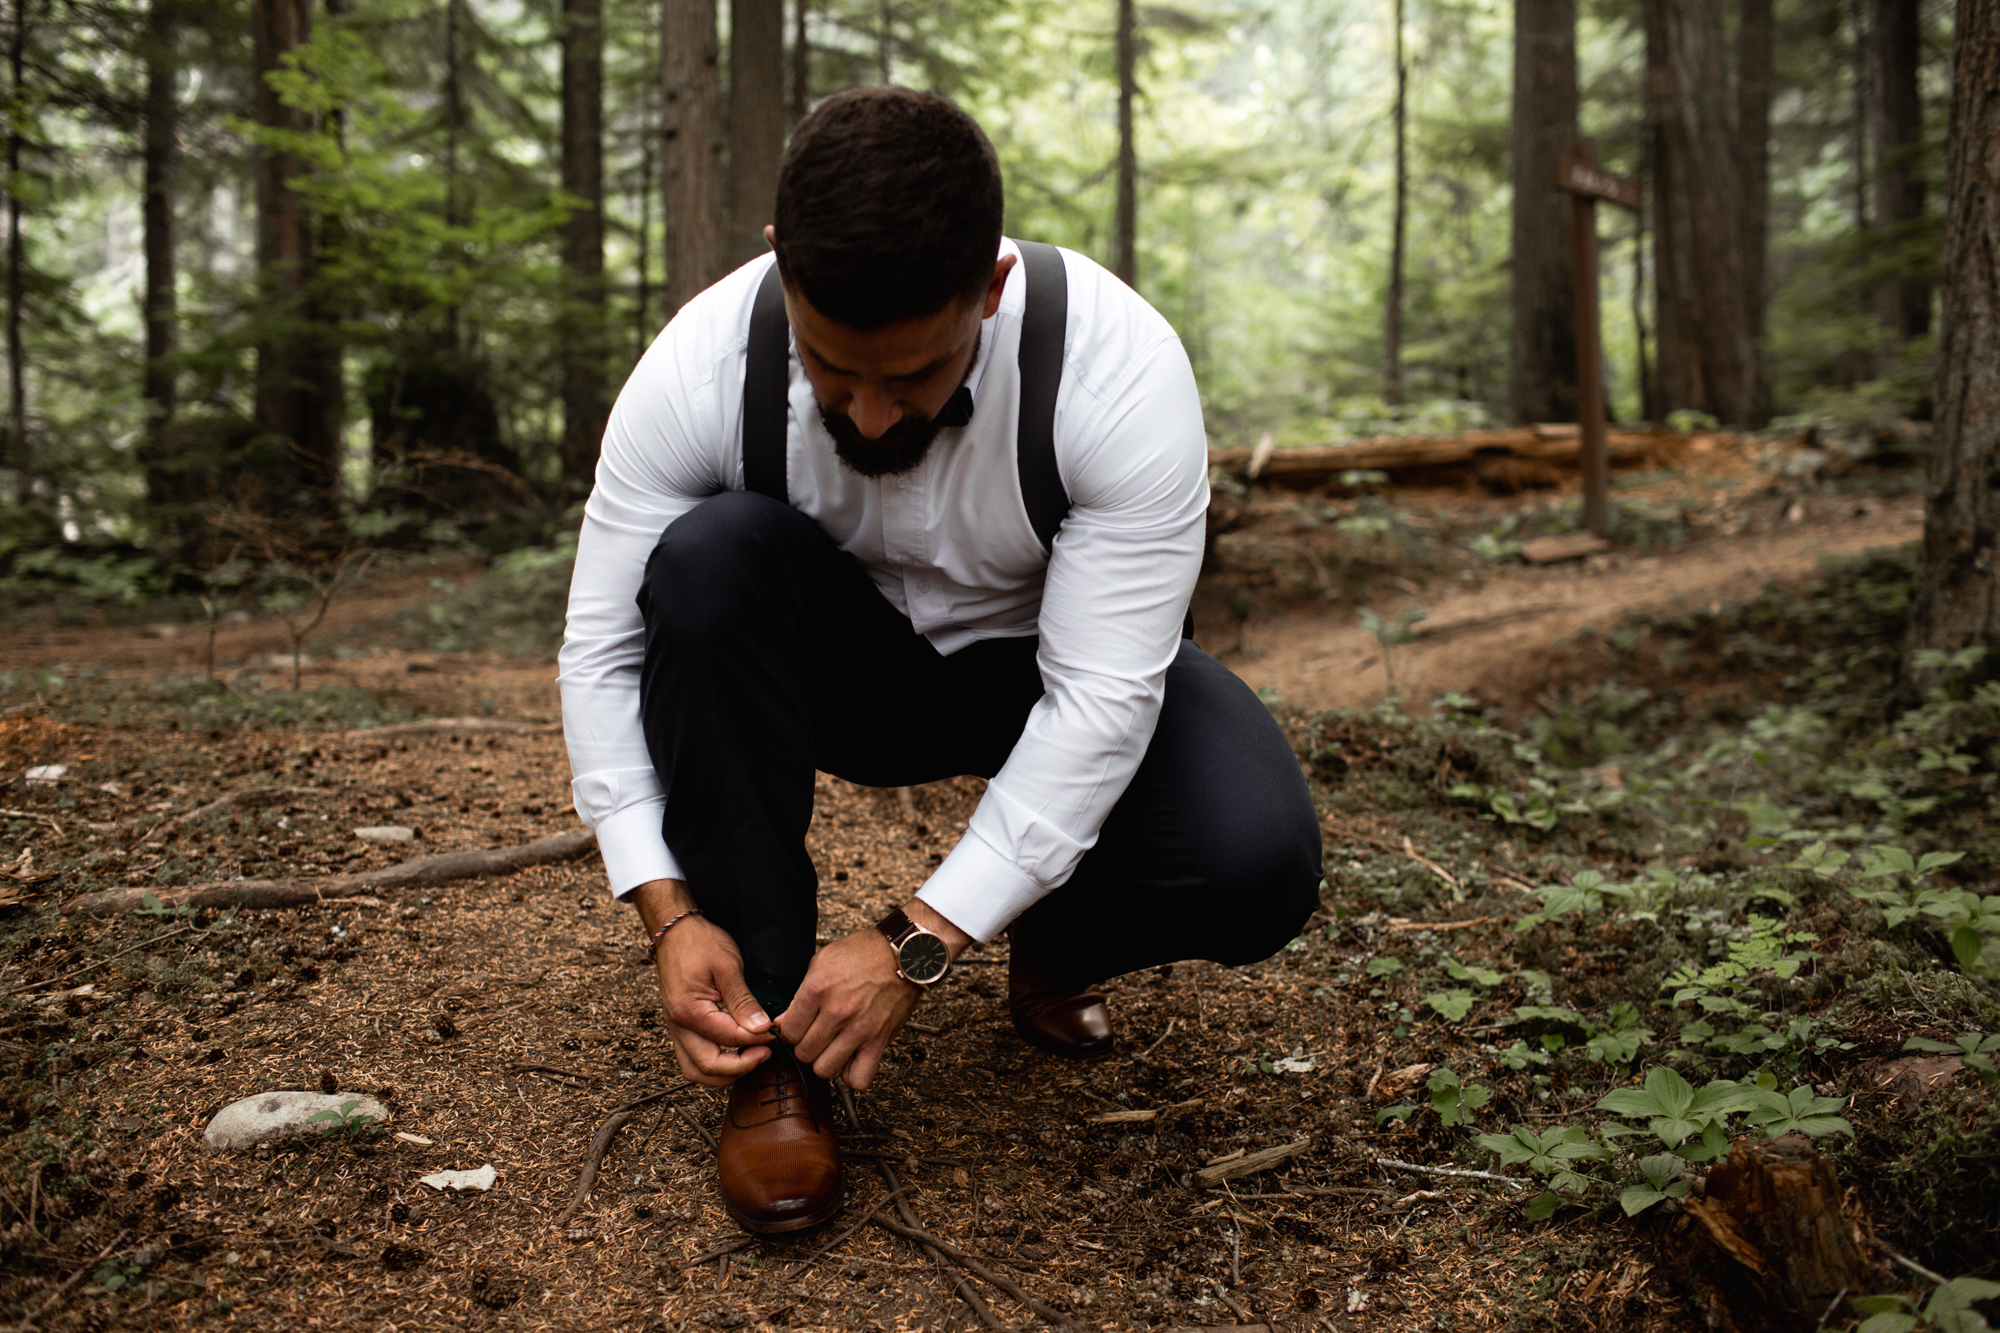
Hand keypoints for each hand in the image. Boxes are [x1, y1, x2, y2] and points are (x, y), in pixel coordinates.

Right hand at [631, 879, 774, 1086]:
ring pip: (695, 1070)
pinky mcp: (679, 1027)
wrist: (675, 931)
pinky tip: (735, 1053)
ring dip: (724, 1073)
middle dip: (740, 1068)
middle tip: (765, 1054)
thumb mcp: (728, 966)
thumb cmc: (700, 943)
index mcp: (689, 1011)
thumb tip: (761, 1029)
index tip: (775, 1034)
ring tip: (750, 1058)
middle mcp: (678, 1025)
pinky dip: (713, 1064)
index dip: (756, 1041)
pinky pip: (692, 1058)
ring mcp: (676, 1028)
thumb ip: (743, 1001)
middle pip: (707, 1068)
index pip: (728, 1039)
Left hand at [776, 899, 971, 1089]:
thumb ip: (800, 994)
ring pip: (825, 1070)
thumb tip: (783, 1021)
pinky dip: (852, 1075)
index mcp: (818, 989)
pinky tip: (850, 1059)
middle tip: (815, 1036)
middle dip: (805, 1046)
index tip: (798, 1028)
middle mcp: (837, 1011)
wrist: (904, 955)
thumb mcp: (822, 962)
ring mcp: (859, 1029)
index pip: (788, 1031)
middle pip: (804, 1053)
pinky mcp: (879, 1041)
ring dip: (825, 1061)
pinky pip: (859, 1078)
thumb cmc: (864, 954)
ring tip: (831, 1048)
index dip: (789, 1031)